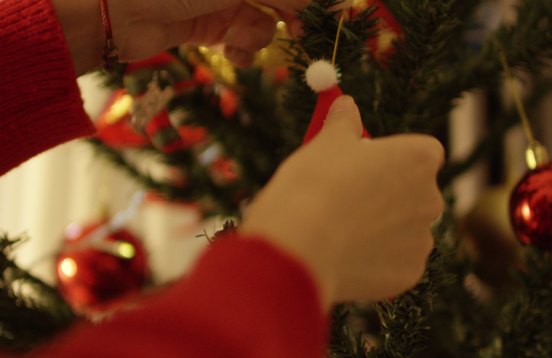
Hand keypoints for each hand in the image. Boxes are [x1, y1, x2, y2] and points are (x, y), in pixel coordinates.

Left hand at [53, 0, 310, 73]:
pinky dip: (242, 50)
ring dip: (258, 35)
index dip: (312, 0)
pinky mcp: (210, 26)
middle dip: (290, 14)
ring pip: (263, 21)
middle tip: (301, 33)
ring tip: (238, 40)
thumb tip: (324, 2)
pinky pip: (242, 40)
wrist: (111, 11)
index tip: (335, 11)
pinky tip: (231, 53)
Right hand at [240, 96, 444, 307]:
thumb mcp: (326, 142)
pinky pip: (395, 262)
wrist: (301, 246)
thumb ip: (344, 122)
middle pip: (416, 192)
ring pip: (405, 230)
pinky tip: (345, 257)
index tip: (366, 163)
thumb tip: (346, 104)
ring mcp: (422, 241)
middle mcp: (431, 200)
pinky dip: (376, 260)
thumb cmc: (315, 184)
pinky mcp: (409, 275)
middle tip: (349, 199)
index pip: (423, 152)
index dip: (395, 157)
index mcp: (419, 159)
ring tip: (341, 232)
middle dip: (391, 194)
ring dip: (384, 229)